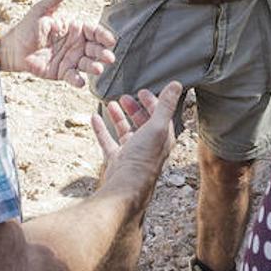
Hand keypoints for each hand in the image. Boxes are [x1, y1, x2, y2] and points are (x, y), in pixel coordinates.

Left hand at [0, 0, 115, 86]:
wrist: (14, 47)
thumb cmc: (28, 26)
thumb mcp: (42, 9)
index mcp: (76, 28)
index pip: (94, 31)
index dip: (103, 35)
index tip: (111, 40)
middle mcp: (77, 44)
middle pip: (95, 48)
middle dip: (103, 53)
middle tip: (108, 57)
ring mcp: (71, 59)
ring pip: (87, 64)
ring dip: (94, 67)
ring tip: (98, 69)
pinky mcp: (63, 72)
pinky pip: (73, 77)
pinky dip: (77, 80)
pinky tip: (80, 82)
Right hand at [92, 81, 181, 207]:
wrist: (125, 186)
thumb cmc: (143, 158)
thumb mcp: (157, 126)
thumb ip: (166, 105)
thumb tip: (177, 84)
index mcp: (162, 138)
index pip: (160, 116)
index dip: (152, 102)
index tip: (142, 91)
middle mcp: (148, 146)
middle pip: (142, 123)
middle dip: (134, 108)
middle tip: (125, 97)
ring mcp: (131, 153)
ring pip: (125, 131)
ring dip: (118, 116)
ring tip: (110, 104)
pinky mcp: (116, 160)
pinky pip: (107, 140)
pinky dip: (101, 128)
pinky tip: (94, 117)